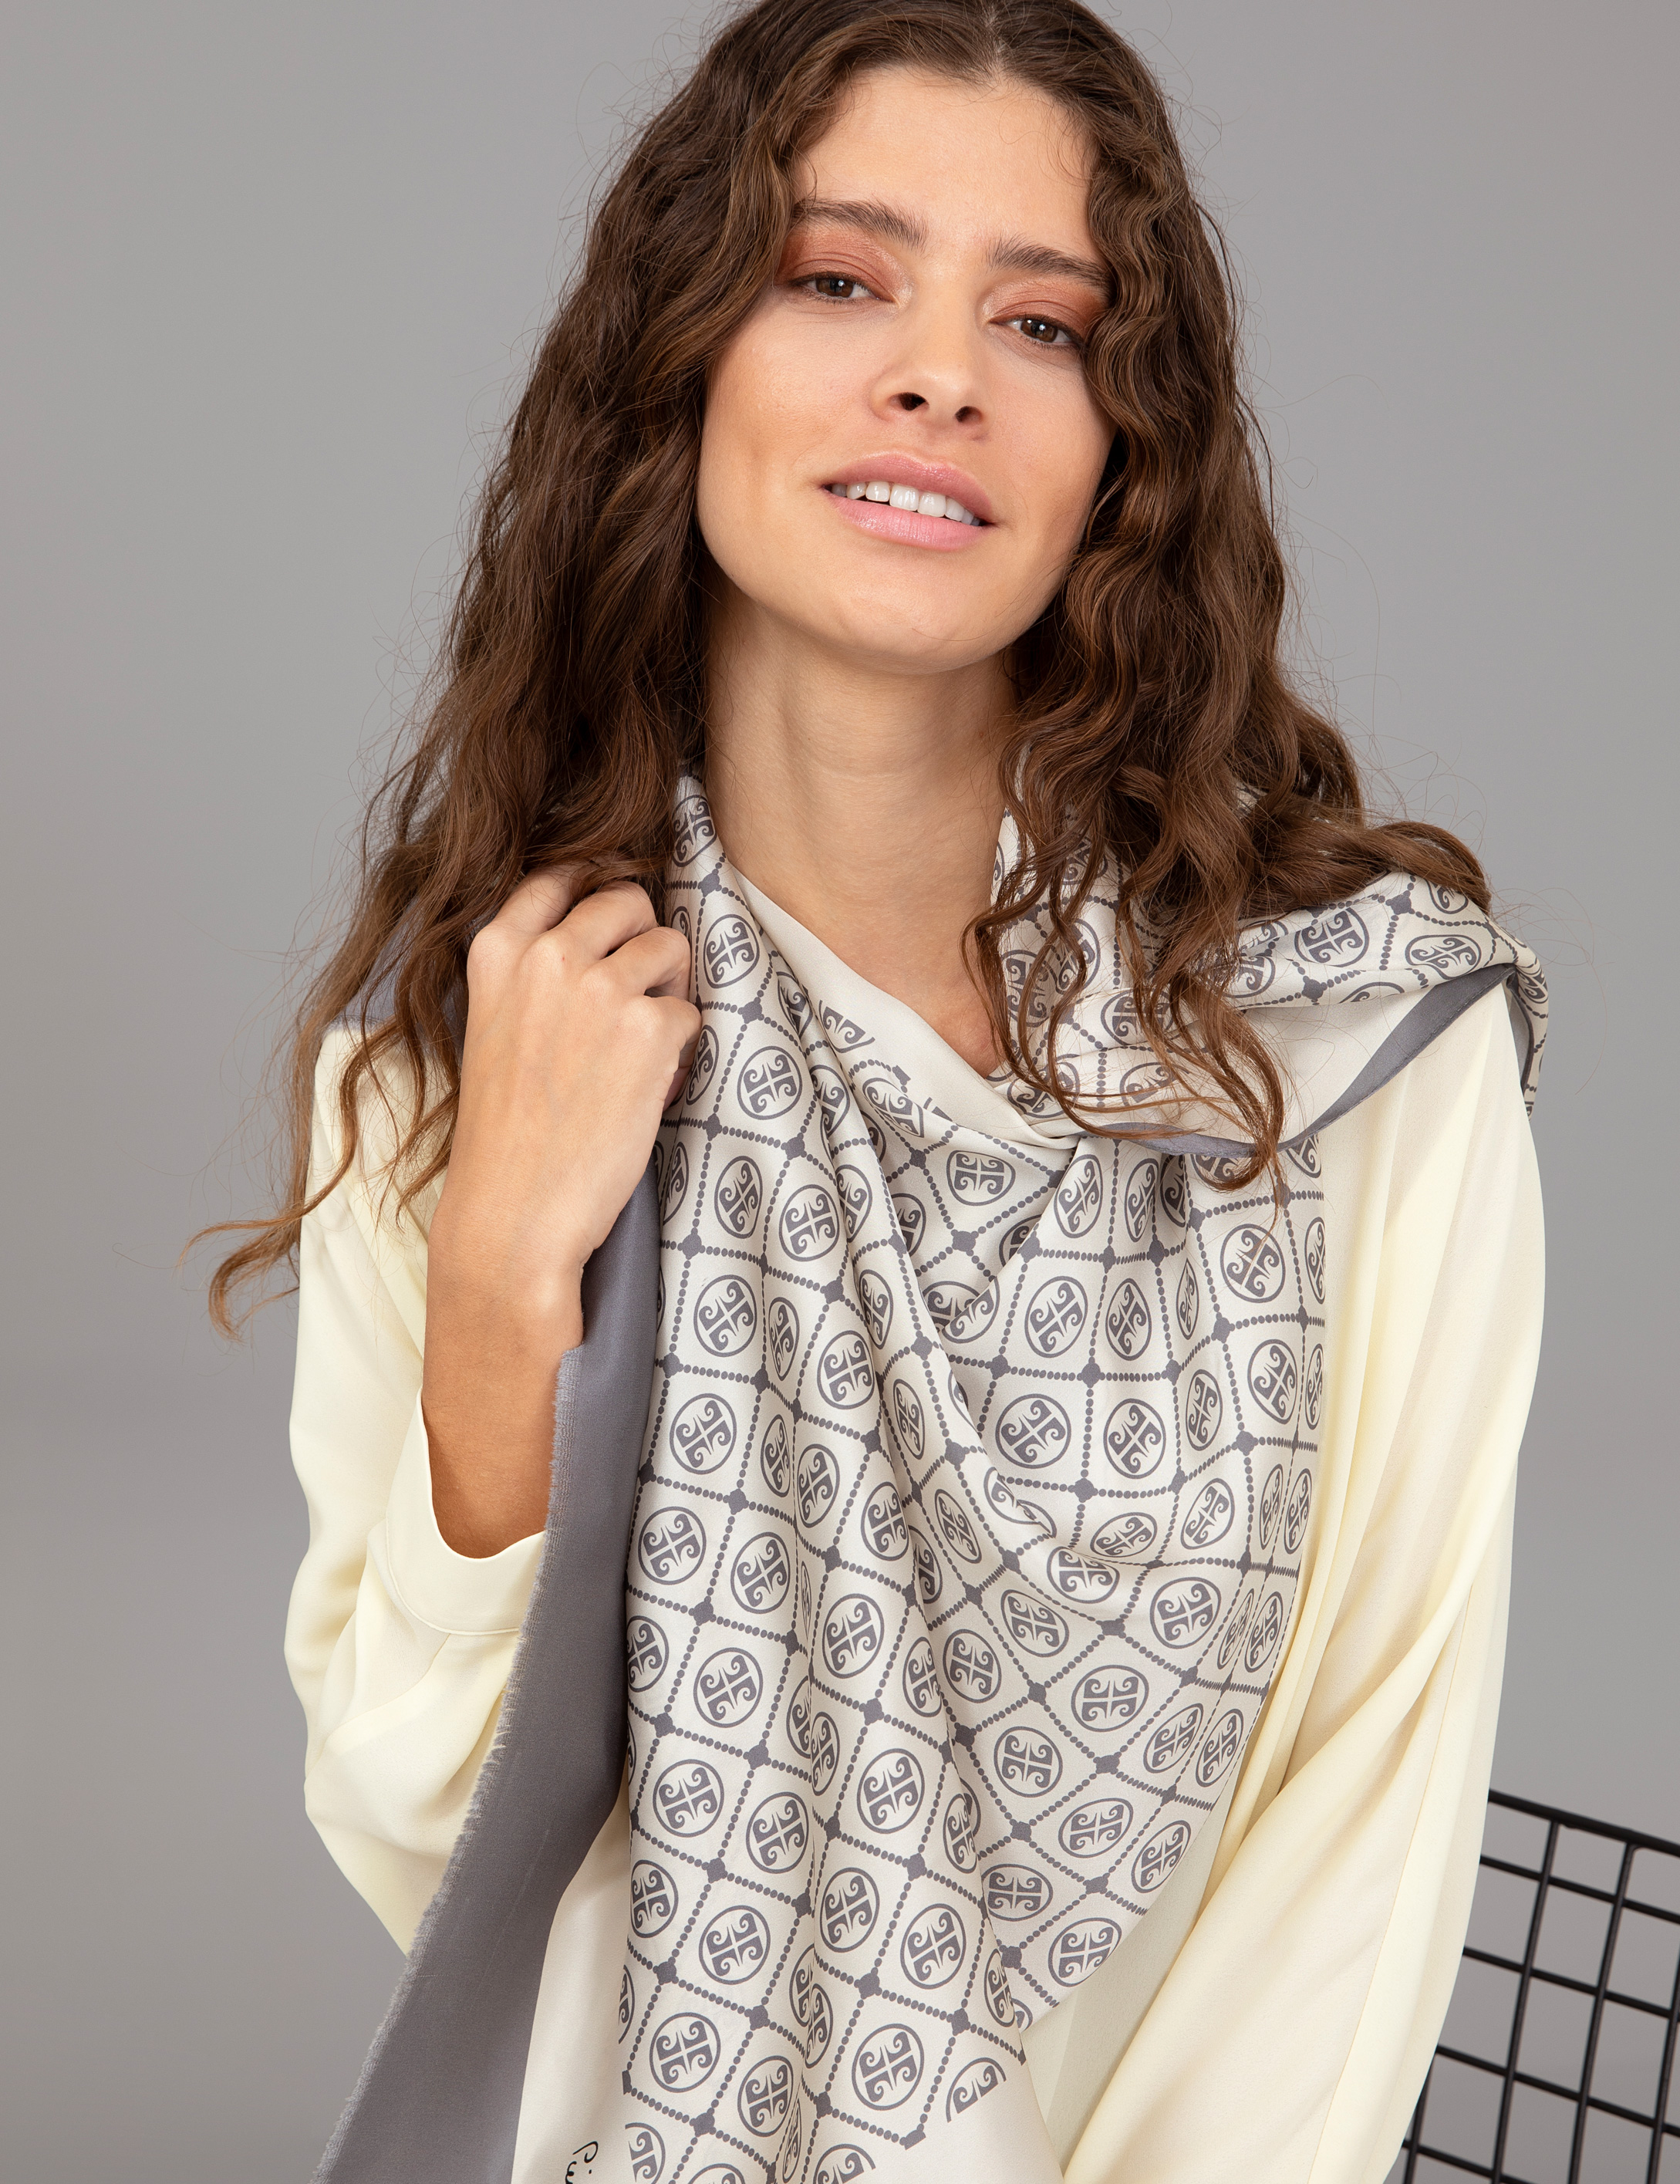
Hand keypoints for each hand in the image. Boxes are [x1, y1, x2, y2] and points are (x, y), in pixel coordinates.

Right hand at [421, 873, 697, 1554]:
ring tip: (643, 1048)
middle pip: (627, 897)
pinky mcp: (651, 1029)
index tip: (613, 916)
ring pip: (671, 946)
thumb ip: (537, 971)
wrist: (514, 1214)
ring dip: (670, 991)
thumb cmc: (507, 1133)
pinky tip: (651, 1085)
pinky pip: (692, 1010)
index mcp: (498, 951)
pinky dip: (682, 1048)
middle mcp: (548, 955)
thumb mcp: (496, 1027)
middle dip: (644, 938)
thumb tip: (605, 927)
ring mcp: (602, 987)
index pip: (559, 874)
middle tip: (638, 994)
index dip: (597, 888)